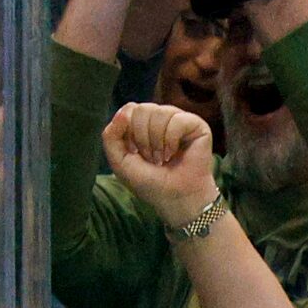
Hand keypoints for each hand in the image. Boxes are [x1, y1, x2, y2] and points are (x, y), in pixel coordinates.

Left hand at [102, 101, 218, 226]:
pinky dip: (171, 140)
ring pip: (159, 112)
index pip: (130, 109)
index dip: (129, 132)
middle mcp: (161, 118)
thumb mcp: (120, 161)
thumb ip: (111, 136)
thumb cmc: (150, 182)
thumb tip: (124, 112)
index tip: (136, 153)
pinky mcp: (197, 126)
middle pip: (142, 109)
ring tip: (163, 158)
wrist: (176, 199)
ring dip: (157, 141)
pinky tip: (174, 153)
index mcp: (143, 123)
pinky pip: (178, 120)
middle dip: (143, 138)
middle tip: (151, 158)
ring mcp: (179, 120)